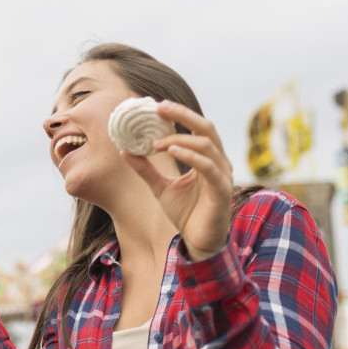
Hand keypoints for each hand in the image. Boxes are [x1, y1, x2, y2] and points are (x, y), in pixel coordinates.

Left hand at [123, 101, 233, 260]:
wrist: (198, 241)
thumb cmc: (186, 213)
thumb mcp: (160, 187)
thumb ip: (146, 169)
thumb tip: (125, 150)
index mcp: (207, 158)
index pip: (197, 128)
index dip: (180, 115)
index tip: (157, 107)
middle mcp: (218, 162)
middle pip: (206, 128)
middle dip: (183, 115)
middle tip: (159, 109)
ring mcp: (222, 175)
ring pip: (206, 145)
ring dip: (179, 140)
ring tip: (155, 142)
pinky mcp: (221, 190)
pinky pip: (208, 167)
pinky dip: (191, 156)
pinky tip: (172, 151)